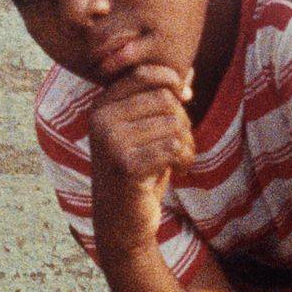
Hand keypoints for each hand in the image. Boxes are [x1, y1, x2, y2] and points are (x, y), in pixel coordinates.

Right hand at [88, 65, 196, 263]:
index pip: (144, 74)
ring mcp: (110, 143)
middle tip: (182, 142)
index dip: (172, 81)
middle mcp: (100, 120)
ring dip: (187, 143)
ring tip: (179, 159)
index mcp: (101, 106)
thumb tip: (191, 70)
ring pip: (173, 123)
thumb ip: (163, 101)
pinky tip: (178, 170)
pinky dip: (184, 158)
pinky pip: (173, 146)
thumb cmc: (139, 172)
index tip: (186, 98)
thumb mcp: (148, 133)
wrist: (121, 222)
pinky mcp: (125, 165)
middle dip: (183, 120)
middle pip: (164, 99)